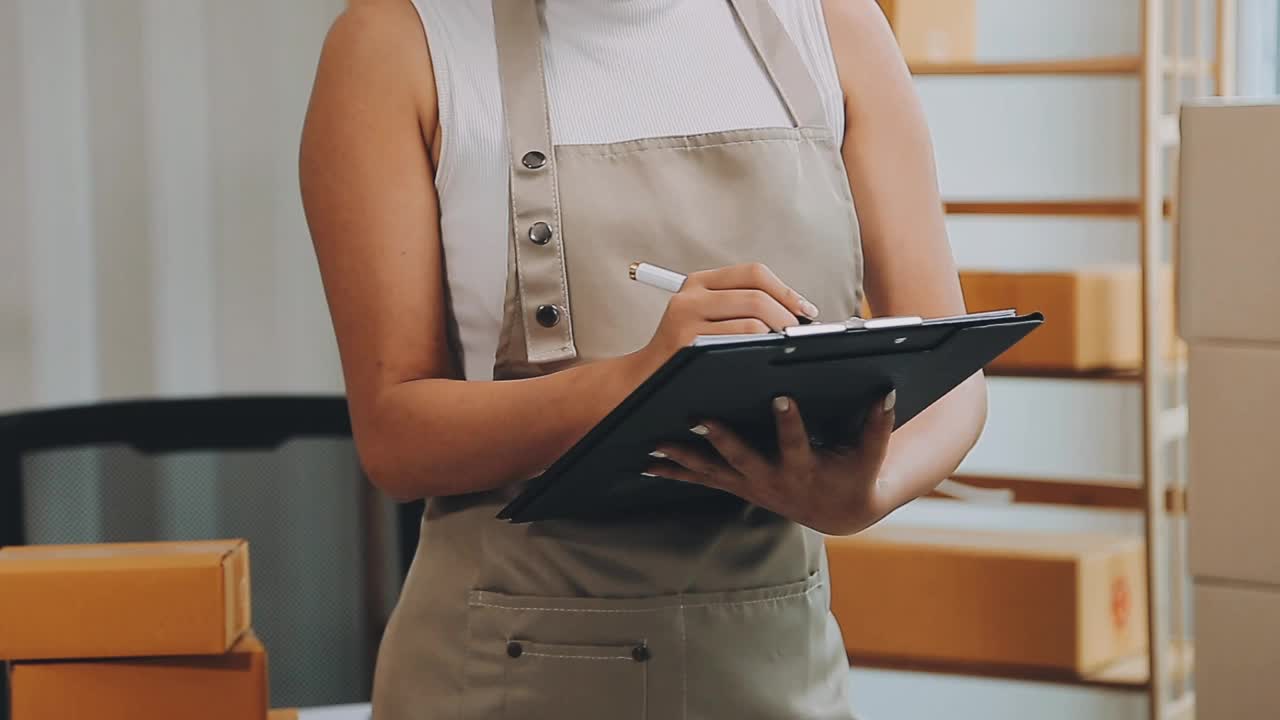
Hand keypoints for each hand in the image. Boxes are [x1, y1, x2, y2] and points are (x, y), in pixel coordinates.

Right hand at [634, 263, 819, 372]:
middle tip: (799, 335)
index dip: (786, 290)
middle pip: (757, 295)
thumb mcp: (703, 318)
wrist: (643, 380)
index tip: (806, 310)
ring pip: (754, 318)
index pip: (753, 273)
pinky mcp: (688, 343)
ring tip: (783, 347)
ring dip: (778, 334)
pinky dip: (762, 347)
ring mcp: (687, 319)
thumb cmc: (684, 354)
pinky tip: (765, 356)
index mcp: (698, 283)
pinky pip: (742, 338)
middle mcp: (690, 296)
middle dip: (788, 316)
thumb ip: (739, 306)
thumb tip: (796, 310)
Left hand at [648, 391, 897, 535]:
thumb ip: (879, 423)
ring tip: (655, 444)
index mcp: (804, 469)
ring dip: (683, 459)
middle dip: (721, 439)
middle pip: (743, 458)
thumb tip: (887, 390)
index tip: (781, 396)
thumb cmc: (855, 474)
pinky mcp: (736, 486)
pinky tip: (647, 464)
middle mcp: (772, 481)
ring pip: (713, 472)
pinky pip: (702, 479)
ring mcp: (750, 486)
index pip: (797, 443)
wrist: (838, 512)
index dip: (790, 423)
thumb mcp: (871, 453)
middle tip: (699, 418)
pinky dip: (675, 473)